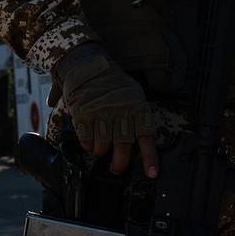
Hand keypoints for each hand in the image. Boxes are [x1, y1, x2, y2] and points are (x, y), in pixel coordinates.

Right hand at [53, 44, 157, 177]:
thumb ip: (135, 116)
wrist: (85, 61)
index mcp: (136, 106)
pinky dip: (87, 143)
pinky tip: (88, 139)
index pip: (146, 137)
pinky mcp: (83, 114)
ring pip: (102, 147)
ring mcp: (101, 113)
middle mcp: (120, 111)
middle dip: (119, 164)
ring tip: (99, 147)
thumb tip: (139, 144)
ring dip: (100, 151)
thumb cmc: (110, 81)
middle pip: (123, 147)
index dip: (149, 158)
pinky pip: (86, 140)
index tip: (152, 174)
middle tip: (116, 168)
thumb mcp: (131, 92)